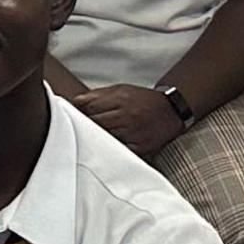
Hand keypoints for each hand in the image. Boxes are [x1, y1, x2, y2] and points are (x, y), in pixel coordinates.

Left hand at [69, 84, 186, 158]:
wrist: (172, 111)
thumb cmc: (143, 100)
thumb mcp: (121, 90)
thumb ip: (97, 96)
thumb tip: (74, 101)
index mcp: (120, 100)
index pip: (89, 108)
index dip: (77, 113)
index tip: (71, 117)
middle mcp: (127, 117)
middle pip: (95, 124)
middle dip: (85, 127)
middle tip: (77, 131)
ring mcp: (134, 134)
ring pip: (104, 140)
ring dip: (95, 141)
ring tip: (90, 141)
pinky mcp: (140, 149)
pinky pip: (119, 153)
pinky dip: (111, 153)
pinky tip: (105, 151)